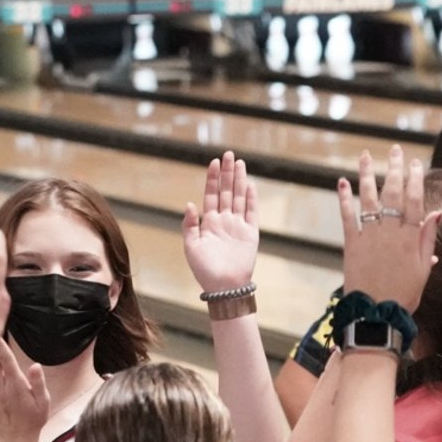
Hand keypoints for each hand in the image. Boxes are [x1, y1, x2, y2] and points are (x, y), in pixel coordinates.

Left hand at [183, 151, 258, 294]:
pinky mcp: (250, 233)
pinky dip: (251, 198)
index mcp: (208, 222)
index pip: (211, 195)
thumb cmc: (204, 269)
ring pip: (239, 197)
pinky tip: (250, 184)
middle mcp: (224, 221)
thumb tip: (190, 204)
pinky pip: (252, 212)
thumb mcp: (191, 246)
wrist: (224, 286)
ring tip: (240, 163)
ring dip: (239, 180)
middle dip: (227, 173)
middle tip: (228, 155)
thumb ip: (189, 225)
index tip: (214, 162)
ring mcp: (238, 225)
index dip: (213, 179)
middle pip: (226, 191)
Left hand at [339, 146, 439, 310]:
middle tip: (395, 151)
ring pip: (369, 199)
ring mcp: (370, 236)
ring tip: (366, 156)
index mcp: (411, 238)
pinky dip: (344, 199)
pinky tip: (342, 182)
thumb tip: (437, 213)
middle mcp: (390, 232)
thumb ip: (428, 238)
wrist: (376, 314)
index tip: (415, 163)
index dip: (415, 180)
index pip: (415, 201)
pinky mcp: (351, 243)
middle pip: (393, 194)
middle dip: (394, 170)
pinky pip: (347, 216)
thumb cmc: (404, 294)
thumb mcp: (424, 268)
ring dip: (367, 175)